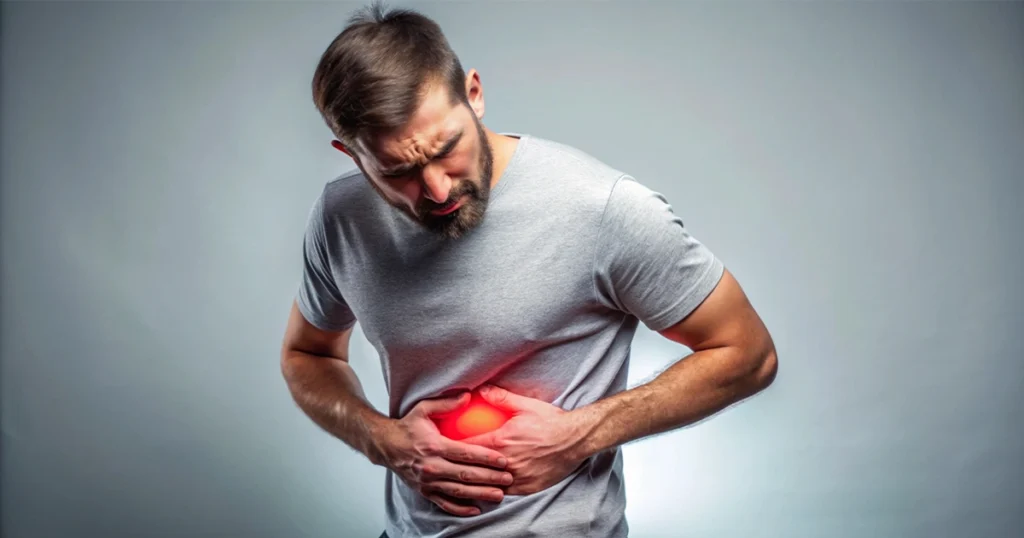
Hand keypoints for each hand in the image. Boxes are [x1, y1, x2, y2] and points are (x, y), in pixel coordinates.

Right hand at [380, 391, 514, 516]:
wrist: (385, 446)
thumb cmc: (408, 426)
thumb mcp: (423, 409)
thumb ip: (446, 403)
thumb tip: (469, 395)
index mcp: (434, 446)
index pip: (465, 453)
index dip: (486, 457)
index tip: (503, 459)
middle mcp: (431, 466)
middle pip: (465, 474)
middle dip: (489, 477)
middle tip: (508, 478)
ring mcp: (427, 481)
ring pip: (458, 491)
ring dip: (480, 494)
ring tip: (499, 495)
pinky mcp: (424, 491)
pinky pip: (444, 503)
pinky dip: (460, 509)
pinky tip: (476, 509)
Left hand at [460, 385, 588, 495]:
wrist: (576, 439)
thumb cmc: (551, 421)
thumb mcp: (525, 405)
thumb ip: (501, 398)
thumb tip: (480, 390)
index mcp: (501, 441)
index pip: (469, 447)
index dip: (454, 449)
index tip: (444, 448)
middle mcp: (506, 462)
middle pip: (475, 468)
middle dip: (461, 467)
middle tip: (450, 465)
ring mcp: (517, 477)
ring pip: (489, 484)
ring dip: (478, 481)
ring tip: (466, 479)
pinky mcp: (528, 487)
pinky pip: (506, 492)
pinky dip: (496, 489)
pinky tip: (489, 487)